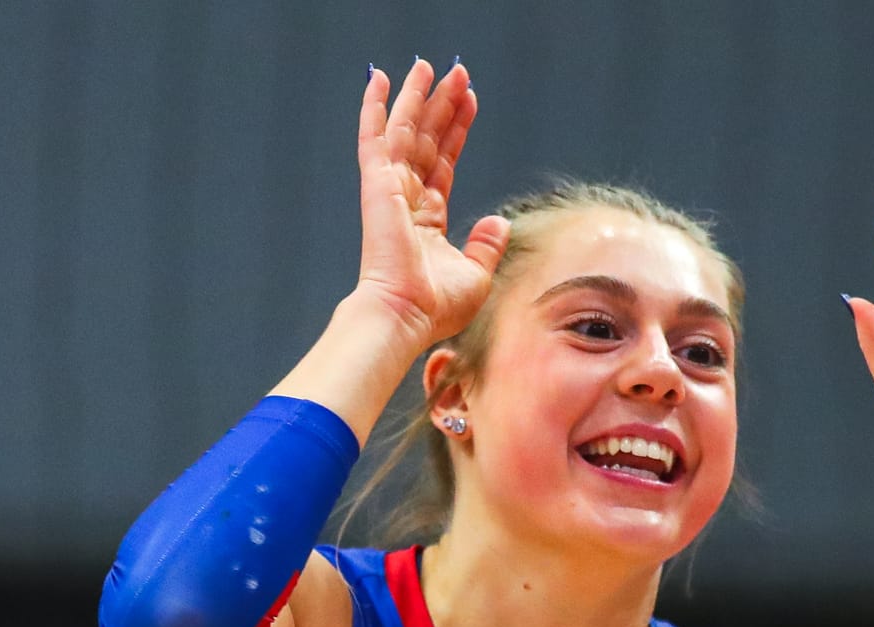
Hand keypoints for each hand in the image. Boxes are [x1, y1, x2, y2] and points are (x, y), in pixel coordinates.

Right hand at [356, 60, 511, 348]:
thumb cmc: (436, 306)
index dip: (456, 131)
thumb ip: (486, 245)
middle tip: (456, 72)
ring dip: (416, 97)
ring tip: (429, 65)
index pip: (443, 162)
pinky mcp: (377, 186)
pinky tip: (379, 79)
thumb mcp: (475, 273)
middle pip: (426, 140)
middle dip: (441, 105)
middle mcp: (407, 199)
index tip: (469, 101)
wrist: (406, 314)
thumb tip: (499, 221)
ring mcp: (389, 190)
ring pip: (405, 131)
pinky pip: (374, 138)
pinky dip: (374, 107)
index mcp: (427, 219)